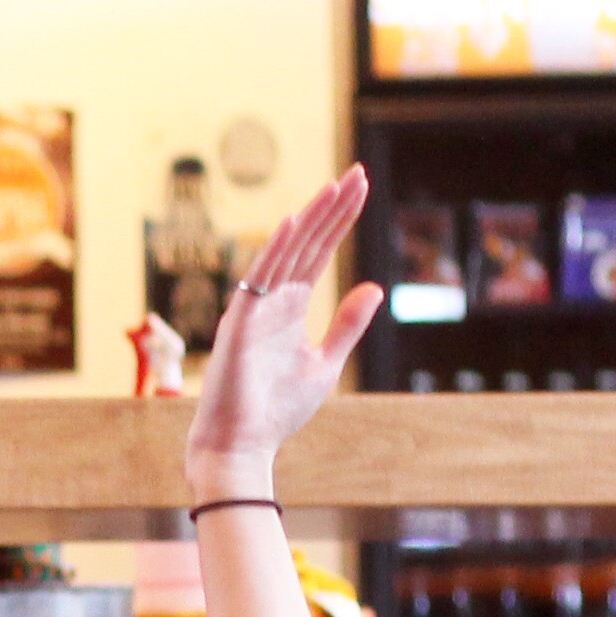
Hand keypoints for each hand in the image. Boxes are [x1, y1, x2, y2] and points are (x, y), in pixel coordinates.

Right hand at [184, 164, 379, 495]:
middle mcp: (271, 300)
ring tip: (337, 187)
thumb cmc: (278, 410)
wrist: (243, 443)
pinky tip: (295, 223)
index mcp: (290, 308)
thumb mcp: (326, 362)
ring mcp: (254, 308)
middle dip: (331, 208)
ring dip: (312, 219)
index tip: (359, 189)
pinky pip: (258, 279)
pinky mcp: (240, 322)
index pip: (318, 252)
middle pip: (306, 243)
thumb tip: (376, 287)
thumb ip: (347, 324)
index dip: (338, 221)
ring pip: (287, 252)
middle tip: (356, 173)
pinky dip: (275, 251)